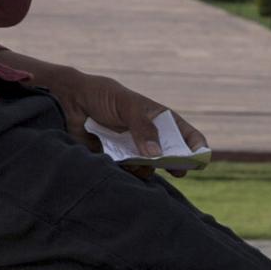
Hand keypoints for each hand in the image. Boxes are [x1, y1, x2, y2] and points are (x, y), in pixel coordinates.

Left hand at [41, 66, 201, 163]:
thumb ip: (142, 128)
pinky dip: (129, 173)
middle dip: (176, 165)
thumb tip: (157, 155)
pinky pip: (131, 174)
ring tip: (136, 162)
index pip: (187, 135)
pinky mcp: (118, 160)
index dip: (197, 147)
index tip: (200, 159)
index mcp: (159, 119)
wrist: (70, 102)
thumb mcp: (126, 105)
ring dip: (147, 169)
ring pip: (151, 169)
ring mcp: (135, 150)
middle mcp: (151, 136)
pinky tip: (121, 164)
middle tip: (176, 170)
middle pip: (173, 157)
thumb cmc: (102, 96)